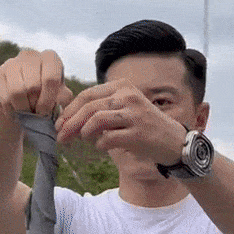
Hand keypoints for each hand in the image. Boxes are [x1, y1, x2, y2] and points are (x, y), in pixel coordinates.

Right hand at [0, 49, 73, 119]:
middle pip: (32, 86)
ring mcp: (11, 62)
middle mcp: (30, 55)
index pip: (51, 78)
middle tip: (35, 115)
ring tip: (26, 114)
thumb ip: (63, 99)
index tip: (45, 114)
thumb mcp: (59, 101)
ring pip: (16, 92)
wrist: (22, 107)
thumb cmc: (46, 102)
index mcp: (50, 58)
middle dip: (35, 106)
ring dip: (23, 110)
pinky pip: (4, 98)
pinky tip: (15, 113)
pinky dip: (11, 112)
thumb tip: (60, 99)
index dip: (48, 100)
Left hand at [54, 80, 185, 164]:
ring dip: (83, 132)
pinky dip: (100, 144)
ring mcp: (133, 114)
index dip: (69, 110)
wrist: (174, 142)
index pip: (88, 95)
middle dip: (70, 122)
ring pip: (96, 120)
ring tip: (79, 140)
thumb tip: (71, 119)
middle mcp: (128, 96)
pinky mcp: (137, 134)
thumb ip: (104, 108)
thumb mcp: (126, 108)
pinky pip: (108, 138)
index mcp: (122, 86)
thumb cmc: (145, 128)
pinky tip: (101, 147)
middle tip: (61, 136)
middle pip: (89, 106)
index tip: (59, 124)